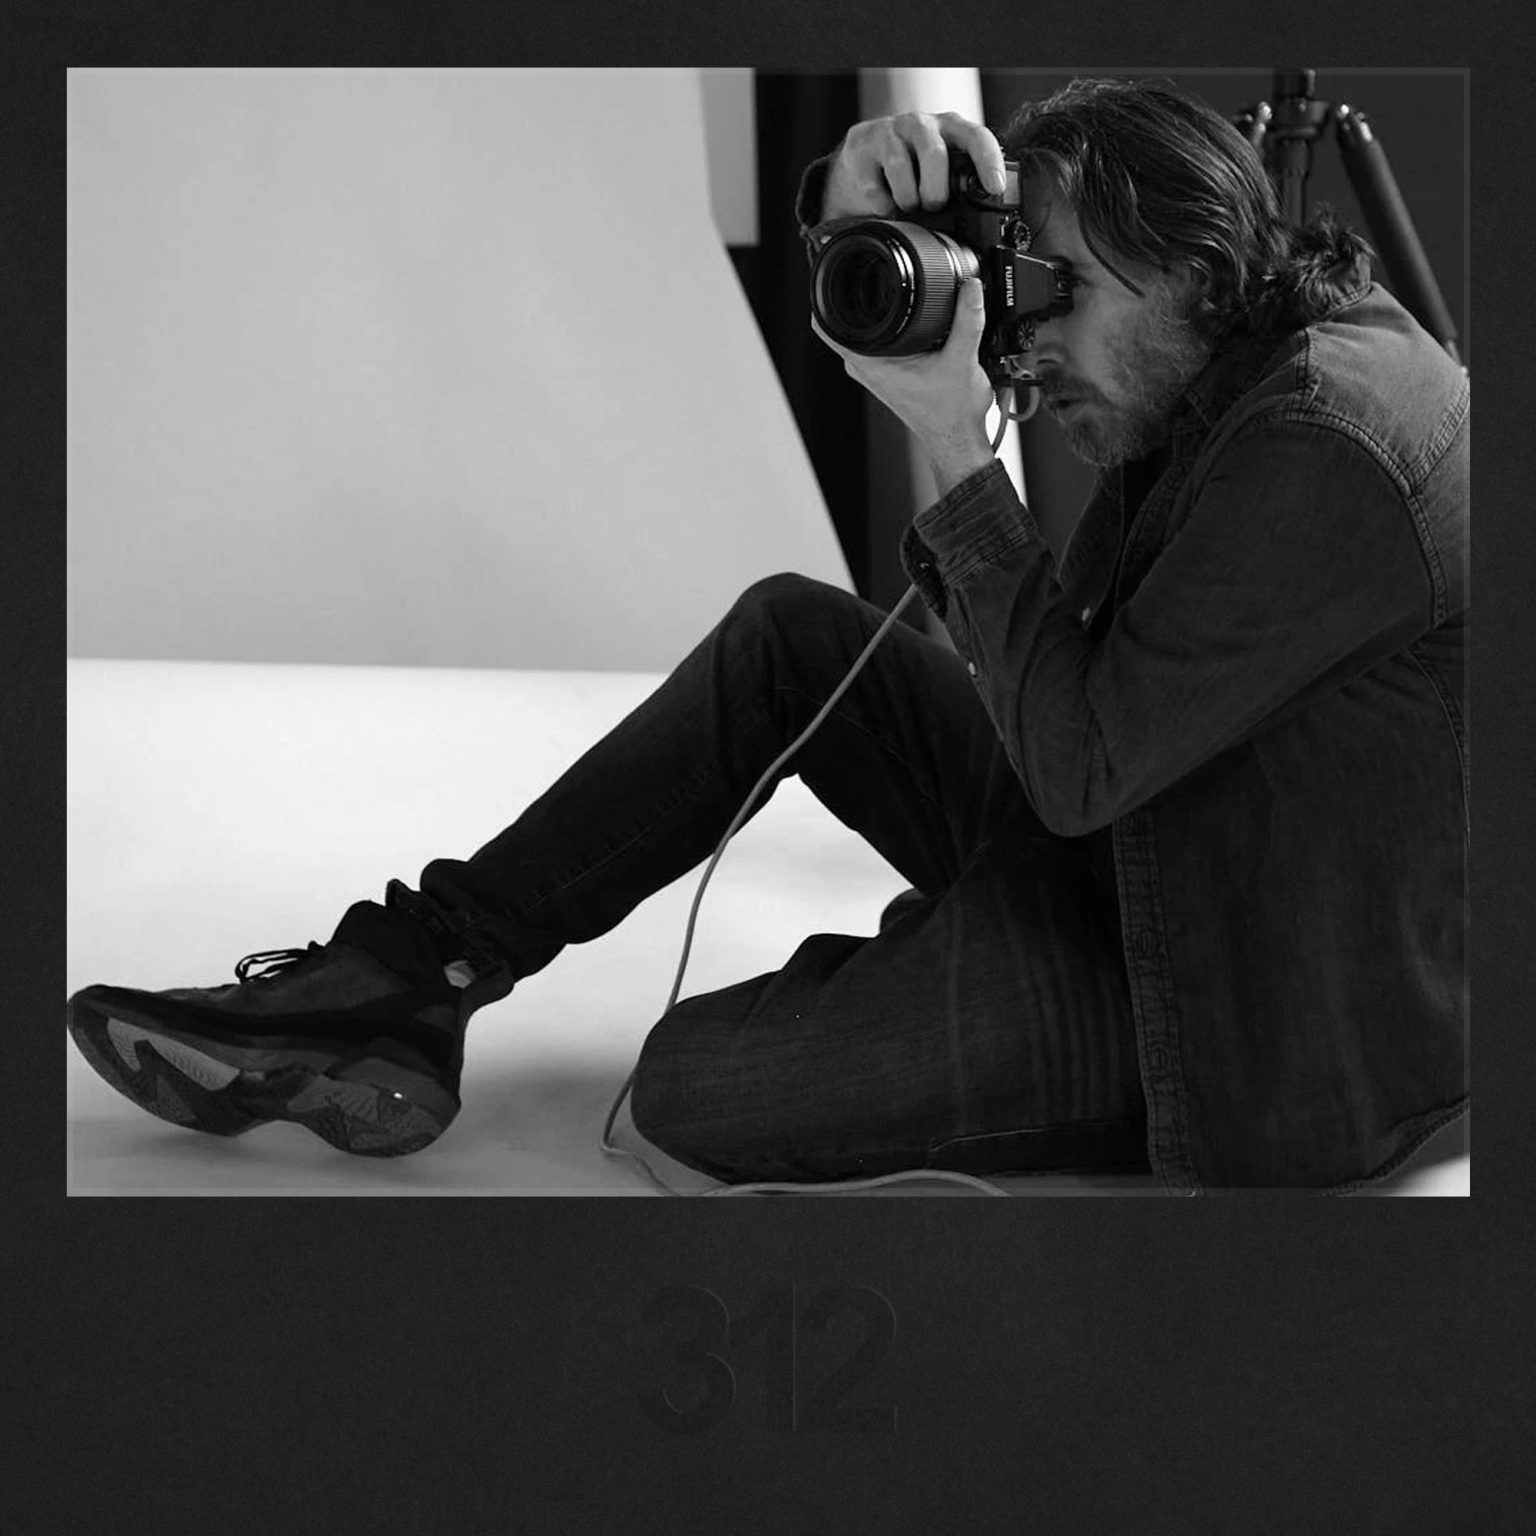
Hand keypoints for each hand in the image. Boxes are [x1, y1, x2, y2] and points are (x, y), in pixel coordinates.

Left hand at [813, 276, 996, 495]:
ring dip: (871, 306)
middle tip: (868, 266)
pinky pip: (876, 338)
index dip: (822, 291)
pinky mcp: (887, 371)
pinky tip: (903, 311)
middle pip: (842, 317)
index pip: (826, 322)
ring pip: (861, 327)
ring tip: (888, 282)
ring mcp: (874, 369)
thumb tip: (969, 286)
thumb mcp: (962, 360)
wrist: (958, 440)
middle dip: (852, 289)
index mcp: (870, 363)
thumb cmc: (952, 415)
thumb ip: (967, 319)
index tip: (829, 267)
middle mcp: (865, 366)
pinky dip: (886, 322)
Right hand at [821, 111, 1006, 221]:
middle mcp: (920, 124)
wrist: (863, 159)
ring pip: (901, 167)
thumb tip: (982, 216)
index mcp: (948, 128)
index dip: (988, 161)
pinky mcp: (861, 147)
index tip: (995, 188)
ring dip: (907, 198)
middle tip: (933, 205)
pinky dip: (882, 205)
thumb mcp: (941, 169)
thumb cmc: (911, 165)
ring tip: (908, 206)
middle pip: (934, 153)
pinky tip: (885, 204)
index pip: (976, 136)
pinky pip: (873, 185)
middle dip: (935, 190)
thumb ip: (960, 182)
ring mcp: (889, 132)